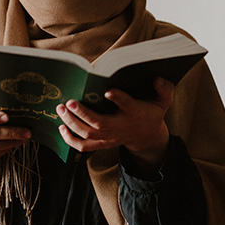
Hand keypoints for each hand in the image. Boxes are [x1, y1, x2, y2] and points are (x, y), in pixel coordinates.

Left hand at [56, 77, 173, 171]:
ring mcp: (110, 137)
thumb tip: (157, 78)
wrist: (148, 137)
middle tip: (68, 102)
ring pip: (89, 134)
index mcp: (135, 112)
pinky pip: (84, 147)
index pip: (127, 105)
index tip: (107, 91)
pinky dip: (70, 139)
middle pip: (100, 124)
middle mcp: (120, 126)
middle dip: (82, 113)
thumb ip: (164, 89)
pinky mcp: (102, 143)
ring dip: (72, 123)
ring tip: (60, 109)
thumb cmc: (151, 112)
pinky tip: (61, 128)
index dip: (118, 98)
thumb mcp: (163, 101)